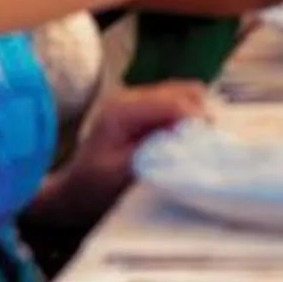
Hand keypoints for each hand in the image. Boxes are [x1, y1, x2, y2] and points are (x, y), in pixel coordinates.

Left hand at [41, 79, 210, 223]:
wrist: (74, 190)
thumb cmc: (94, 187)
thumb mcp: (122, 173)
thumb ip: (155, 152)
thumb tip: (190, 138)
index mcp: (123, 111)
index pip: (173, 103)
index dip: (196, 119)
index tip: (208, 142)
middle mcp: (131, 95)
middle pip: (183, 91)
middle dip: (198, 115)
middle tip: (202, 143)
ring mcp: (137, 97)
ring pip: (185, 92)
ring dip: (194, 115)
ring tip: (191, 141)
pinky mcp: (144, 104)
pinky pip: (178, 100)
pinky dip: (187, 116)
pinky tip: (180, 137)